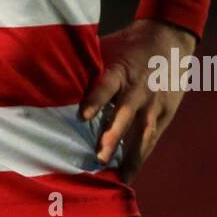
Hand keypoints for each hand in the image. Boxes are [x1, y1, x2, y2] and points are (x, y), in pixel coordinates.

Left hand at [78, 18, 196, 184]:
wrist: (169, 39)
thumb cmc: (127, 46)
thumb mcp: (106, 49)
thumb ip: (85, 67)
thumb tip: (47, 76)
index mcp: (120, 71)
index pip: (106, 86)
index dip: (95, 100)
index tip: (83, 116)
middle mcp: (138, 89)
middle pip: (126, 114)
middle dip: (113, 137)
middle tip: (99, 158)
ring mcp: (154, 103)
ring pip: (143, 132)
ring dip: (131, 155)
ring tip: (119, 177)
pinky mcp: (165, 113)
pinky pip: (152, 138)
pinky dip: (141, 156)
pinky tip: (129, 173)